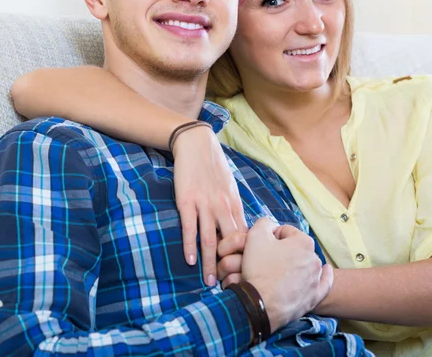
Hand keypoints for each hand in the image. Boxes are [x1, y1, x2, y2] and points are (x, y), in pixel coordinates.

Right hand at [173, 126, 247, 285]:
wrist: (196, 144)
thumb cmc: (214, 166)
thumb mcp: (230, 186)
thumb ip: (233, 207)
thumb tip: (239, 228)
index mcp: (235, 203)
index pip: (244, 236)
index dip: (245, 256)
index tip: (244, 273)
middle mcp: (222, 206)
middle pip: (230, 242)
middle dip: (230, 265)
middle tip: (230, 287)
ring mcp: (204, 205)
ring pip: (210, 240)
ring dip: (210, 263)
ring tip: (209, 282)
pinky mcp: (187, 202)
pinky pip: (189, 228)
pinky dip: (190, 246)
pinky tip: (190, 261)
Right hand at [240, 218, 333, 331]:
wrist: (261, 304)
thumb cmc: (259, 268)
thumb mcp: (256, 236)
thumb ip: (264, 223)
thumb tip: (269, 225)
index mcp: (303, 242)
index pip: (286, 231)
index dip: (271, 236)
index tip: (262, 246)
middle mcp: (315, 259)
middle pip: (297, 248)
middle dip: (285, 251)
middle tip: (268, 260)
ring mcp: (316, 279)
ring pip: (307, 265)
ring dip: (297, 265)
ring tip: (279, 273)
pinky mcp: (314, 297)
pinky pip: (323, 284)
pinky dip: (324, 277)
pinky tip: (326, 271)